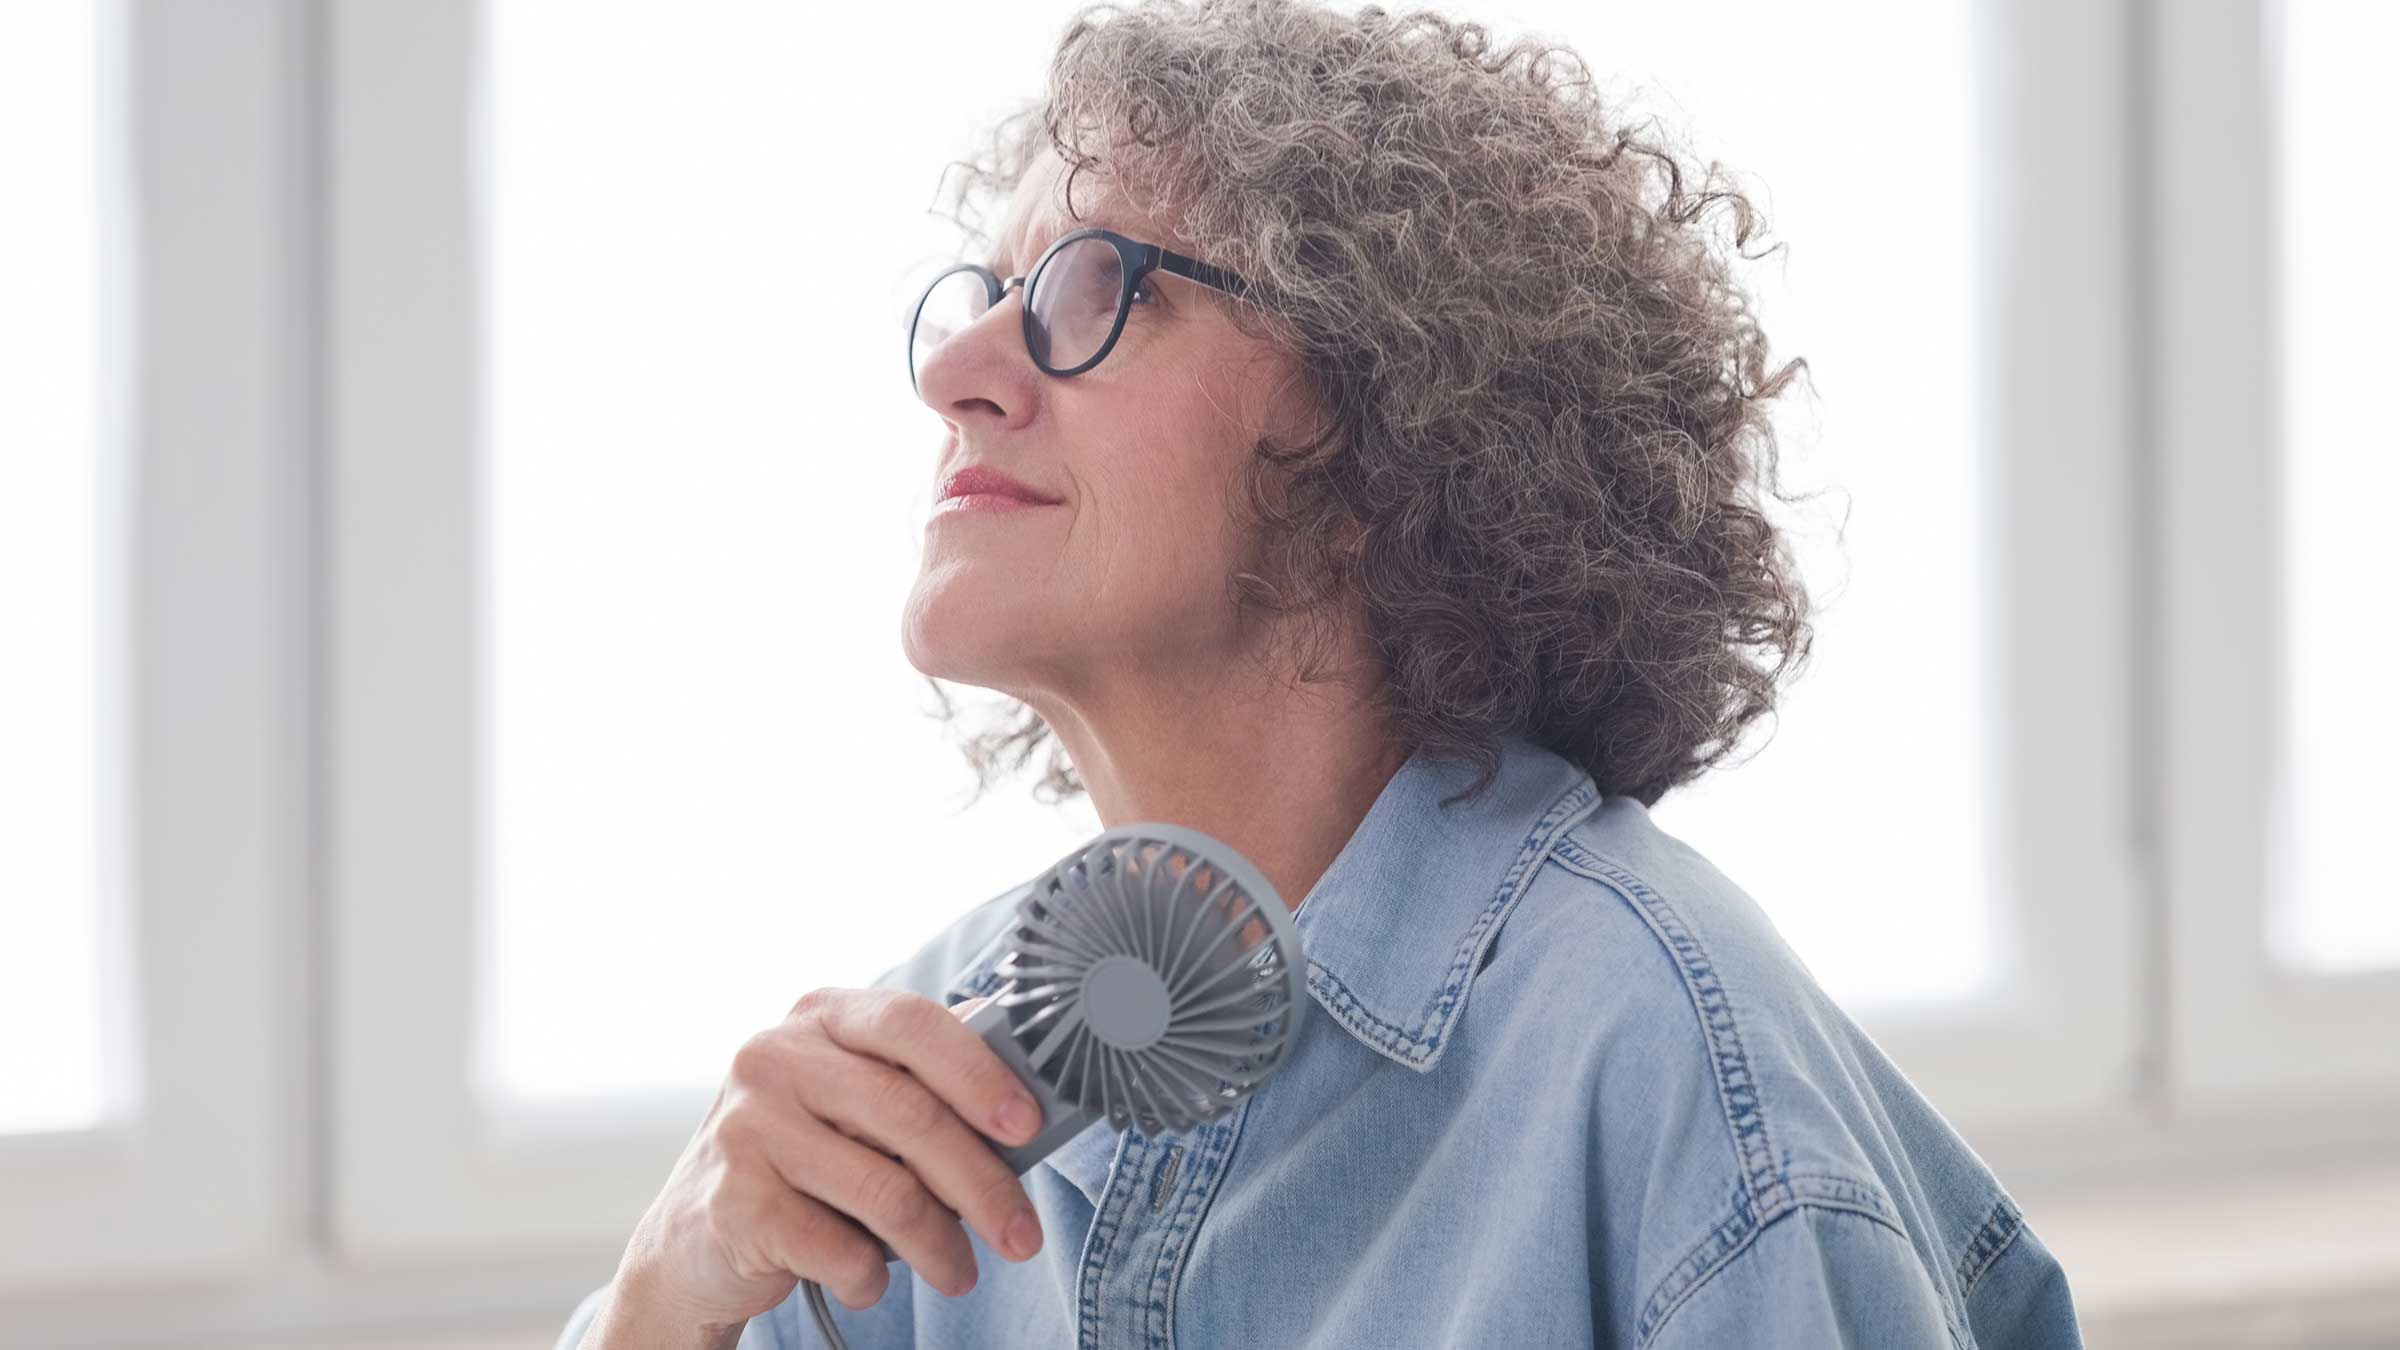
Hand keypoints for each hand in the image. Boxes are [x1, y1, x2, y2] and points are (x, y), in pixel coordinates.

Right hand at [608, 989, 1047, 1330]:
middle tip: (1021, 1236)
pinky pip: (839, 1247)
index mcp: (819, 1015)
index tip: (1029, 1126)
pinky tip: (870, 1281)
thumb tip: (1027, 1096)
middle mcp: (774, 1056)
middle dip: (983, 1184)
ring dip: (939, 1246)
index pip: (912, 1023)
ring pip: (885, 1190)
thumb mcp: (855, 1102)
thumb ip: (923, 1084)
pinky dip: (870, 1277)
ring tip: (959, 1274)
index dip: (979, 1073)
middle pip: (910, 1114)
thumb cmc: (805, 1160)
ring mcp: (746, 1126)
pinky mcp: (733, 1200)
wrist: (694, 1238)